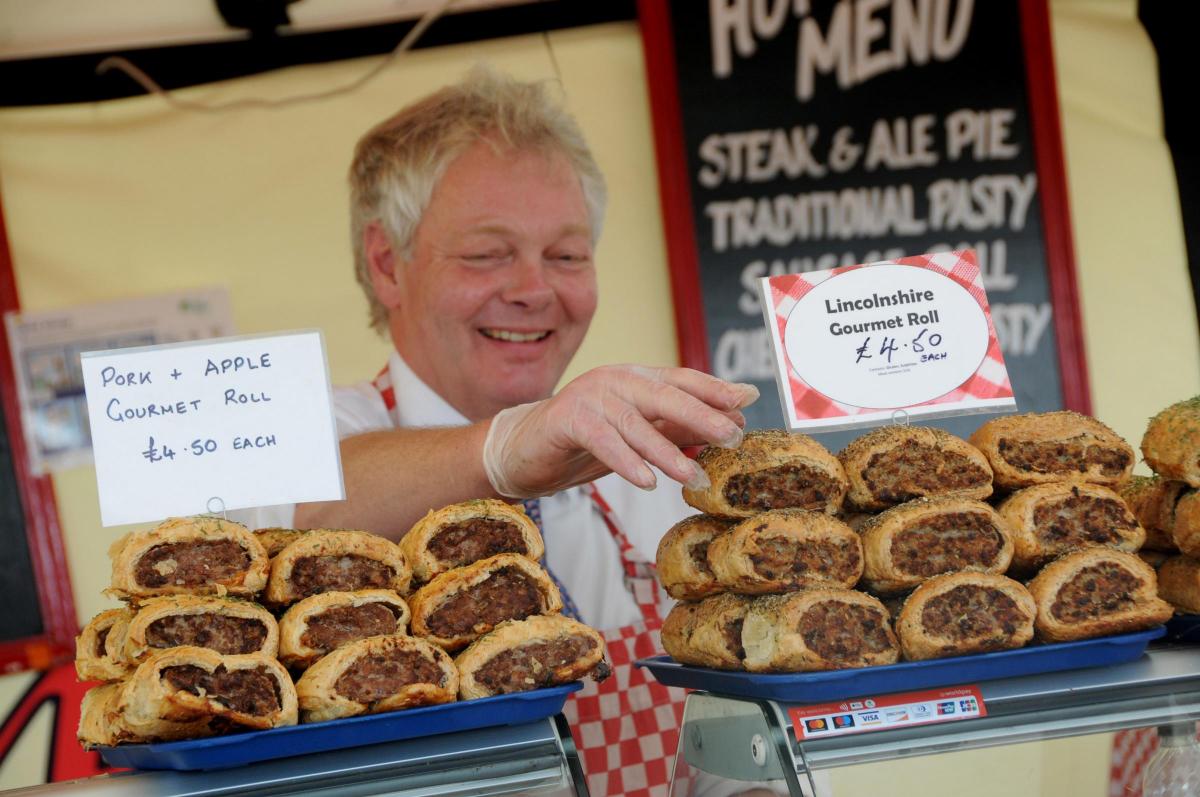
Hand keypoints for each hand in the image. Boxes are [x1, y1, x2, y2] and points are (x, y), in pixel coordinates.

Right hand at [482, 364, 758, 497]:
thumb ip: (674, 425)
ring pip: (636, 423)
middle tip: (732, 436)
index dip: (715, 389)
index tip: (748, 400)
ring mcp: (588, 396)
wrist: (521, 451)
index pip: (682, 378)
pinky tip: (646, 481)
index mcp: (635, 378)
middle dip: (702, 416)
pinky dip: (625, 461)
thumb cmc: (583, 443)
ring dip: (668, 451)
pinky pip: (601, 440)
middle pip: (665, 395)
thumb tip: (728, 424)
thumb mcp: (636, 434)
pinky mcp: (565, 419)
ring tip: (694, 476)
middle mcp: (615, 380)